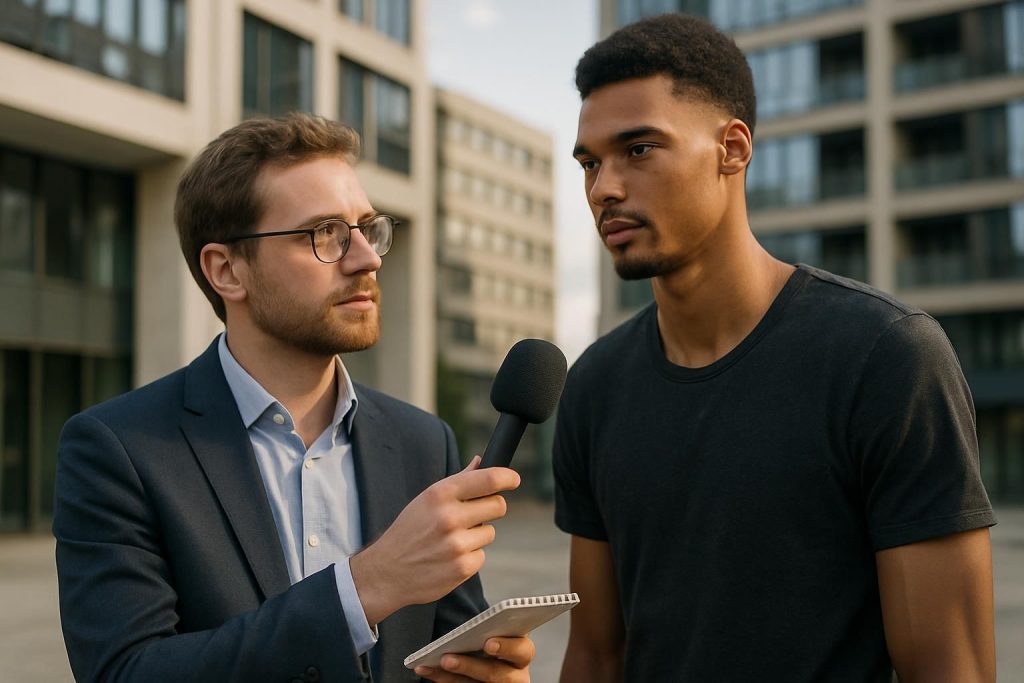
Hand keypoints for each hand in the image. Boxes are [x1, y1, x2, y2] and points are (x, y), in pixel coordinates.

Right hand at [351, 456, 520, 624]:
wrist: (386, 572)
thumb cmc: (408, 531)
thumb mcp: (426, 499)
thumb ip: (458, 481)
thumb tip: (481, 461)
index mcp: (439, 494)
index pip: (487, 479)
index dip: (507, 477)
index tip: (514, 479)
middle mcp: (449, 517)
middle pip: (498, 505)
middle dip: (491, 508)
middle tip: (474, 514)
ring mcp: (456, 544)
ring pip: (489, 532)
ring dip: (476, 535)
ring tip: (450, 540)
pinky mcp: (462, 568)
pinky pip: (481, 555)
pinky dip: (470, 556)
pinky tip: (449, 557)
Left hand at [414, 636, 533, 681]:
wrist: (483, 661)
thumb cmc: (492, 638)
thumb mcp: (498, 632)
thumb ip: (491, 628)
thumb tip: (472, 623)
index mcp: (522, 652)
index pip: (523, 650)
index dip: (507, 647)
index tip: (488, 643)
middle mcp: (515, 675)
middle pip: (497, 675)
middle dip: (470, 666)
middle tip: (448, 658)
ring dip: (451, 676)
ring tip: (431, 664)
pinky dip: (442, 678)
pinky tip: (425, 668)